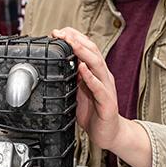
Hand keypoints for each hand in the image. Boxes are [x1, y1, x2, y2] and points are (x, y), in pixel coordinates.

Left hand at [52, 27, 123, 149]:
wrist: (108, 134)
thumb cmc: (94, 111)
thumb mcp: (78, 90)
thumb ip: (71, 77)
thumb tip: (57, 63)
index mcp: (96, 72)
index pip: (88, 48)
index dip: (74, 38)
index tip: (58, 32)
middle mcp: (103, 76)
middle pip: (93, 52)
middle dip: (76, 40)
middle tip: (61, 33)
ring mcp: (107, 88)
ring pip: (97, 65)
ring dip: (83, 53)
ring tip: (71, 44)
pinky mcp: (107, 102)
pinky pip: (99, 88)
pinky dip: (90, 77)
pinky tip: (82, 69)